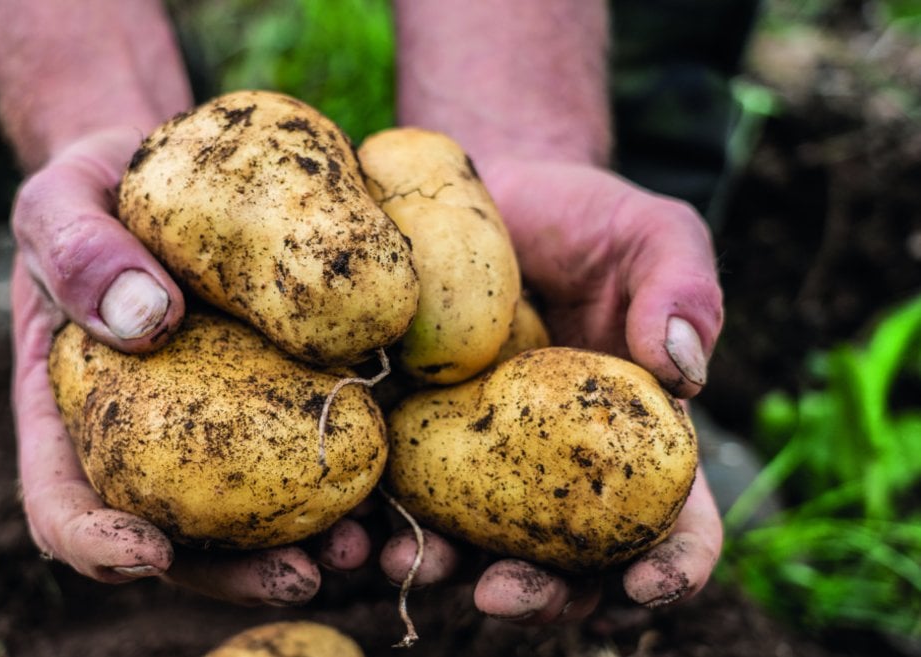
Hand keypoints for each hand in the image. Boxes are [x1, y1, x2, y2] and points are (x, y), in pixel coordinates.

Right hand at [8, 128, 372, 602]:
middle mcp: (148, 439)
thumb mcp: (63, 199)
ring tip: (368, 543)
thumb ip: (77, 248)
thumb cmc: (99, 187)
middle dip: (237, 574)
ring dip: (312, 543)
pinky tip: (400, 473)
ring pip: (256, 512)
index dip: (98, 544)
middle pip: (179, 537)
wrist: (170, 163)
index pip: (64, 501)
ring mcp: (219, 424)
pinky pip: (316, 443)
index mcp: (73, 412)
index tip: (149, 552)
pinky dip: (357, 473)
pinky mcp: (285, 392)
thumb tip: (146, 319)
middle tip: (303, 571)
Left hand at [379, 160, 723, 621]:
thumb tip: (684, 370)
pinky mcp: (412, 435)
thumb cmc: (582, 217)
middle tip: (499, 594)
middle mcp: (563, 471)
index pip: (678, 521)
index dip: (671, 565)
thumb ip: (682, 288)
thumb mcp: (649, 233)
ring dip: (443, 570)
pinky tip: (351, 525)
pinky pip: (396, 493)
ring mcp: (483, 461)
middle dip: (539, 596)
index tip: (644, 584)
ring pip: (474, 545)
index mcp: (640, 439)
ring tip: (404, 562)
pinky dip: (375, 522)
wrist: (486, 190)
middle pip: (568, 563)